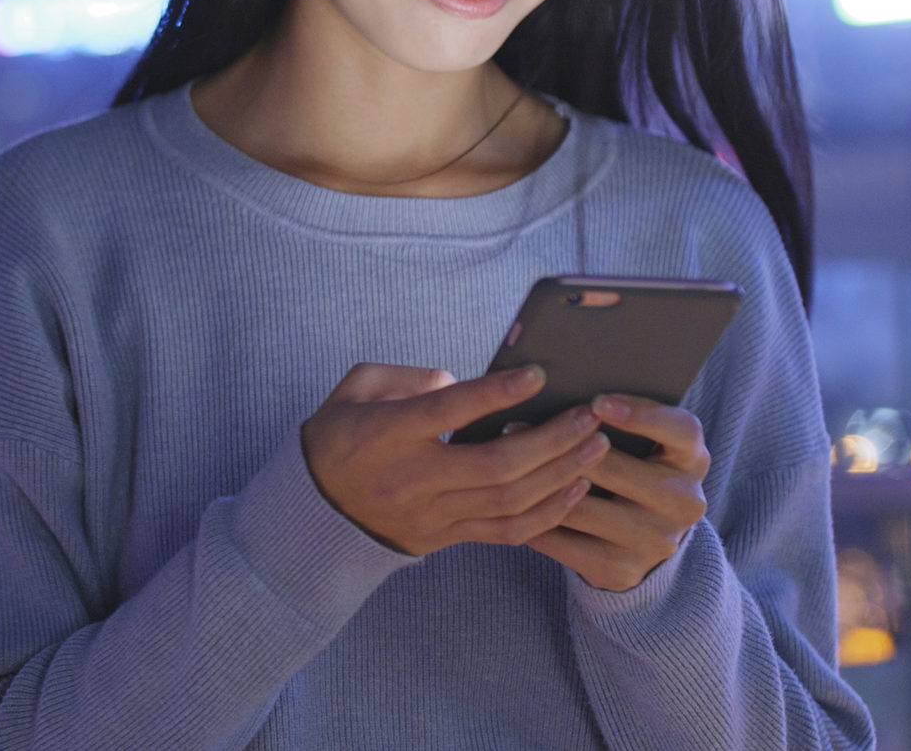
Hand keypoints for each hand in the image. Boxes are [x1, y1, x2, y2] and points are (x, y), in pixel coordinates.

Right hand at [299, 362, 610, 555]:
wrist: (315, 510)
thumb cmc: (340, 436)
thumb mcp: (356, 390)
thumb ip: (407, 377)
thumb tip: (459, 382)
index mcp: (386, 434)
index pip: (449, 412)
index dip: (497, 393)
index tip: (537, 374)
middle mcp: (412, 478)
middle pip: (496, 464)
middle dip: (552, 439)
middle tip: (588, 416)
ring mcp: (432, 514)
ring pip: (509, 501)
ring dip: (561, 474)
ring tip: (595, 447)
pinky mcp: (446, 537)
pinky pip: (506, 532)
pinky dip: (548, 513)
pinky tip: (574, 489)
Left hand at [526, 394, 709, 591]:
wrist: (641, 537)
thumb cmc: (631, 469)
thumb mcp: (640, 443)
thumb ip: (613, 421)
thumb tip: (557, 396)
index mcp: (692, 459)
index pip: (680, 431)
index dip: (642, 415)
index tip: (596, 402)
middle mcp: (683, 502)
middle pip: (618, 471)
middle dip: (562, 447)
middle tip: (514, 425)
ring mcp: (656, 541)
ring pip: (584, 508)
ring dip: (539, 485)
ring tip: (502, 463)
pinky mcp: (624, 570)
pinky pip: (567, 544)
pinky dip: (536, 523)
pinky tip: (509, 505)